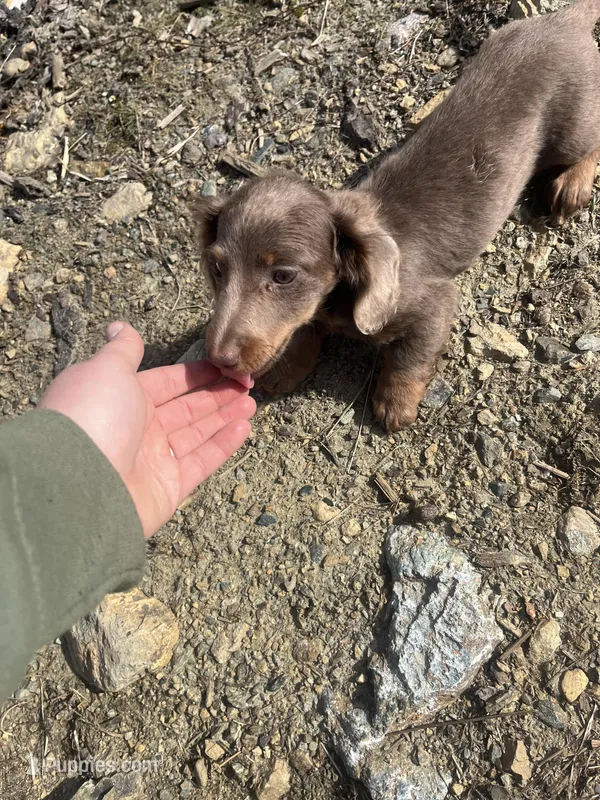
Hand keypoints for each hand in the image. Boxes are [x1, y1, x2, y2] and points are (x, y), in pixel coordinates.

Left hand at [39, 322, 255, 538]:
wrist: (79, 481)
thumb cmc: (92, 415)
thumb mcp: (105, 371)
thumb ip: (122, 351)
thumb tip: (120, 326)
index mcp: (122, 398)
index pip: (165, 382)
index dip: (194, 374)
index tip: (222, 365)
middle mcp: (138, 428)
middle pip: (185, 408)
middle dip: (216, 395)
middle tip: (247, 383)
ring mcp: (154, 460)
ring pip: (196, 433)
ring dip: (225, 416)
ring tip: (251, 402)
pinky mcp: (168, 488)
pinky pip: (200, 462)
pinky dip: (223, 444)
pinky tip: (244, 426)